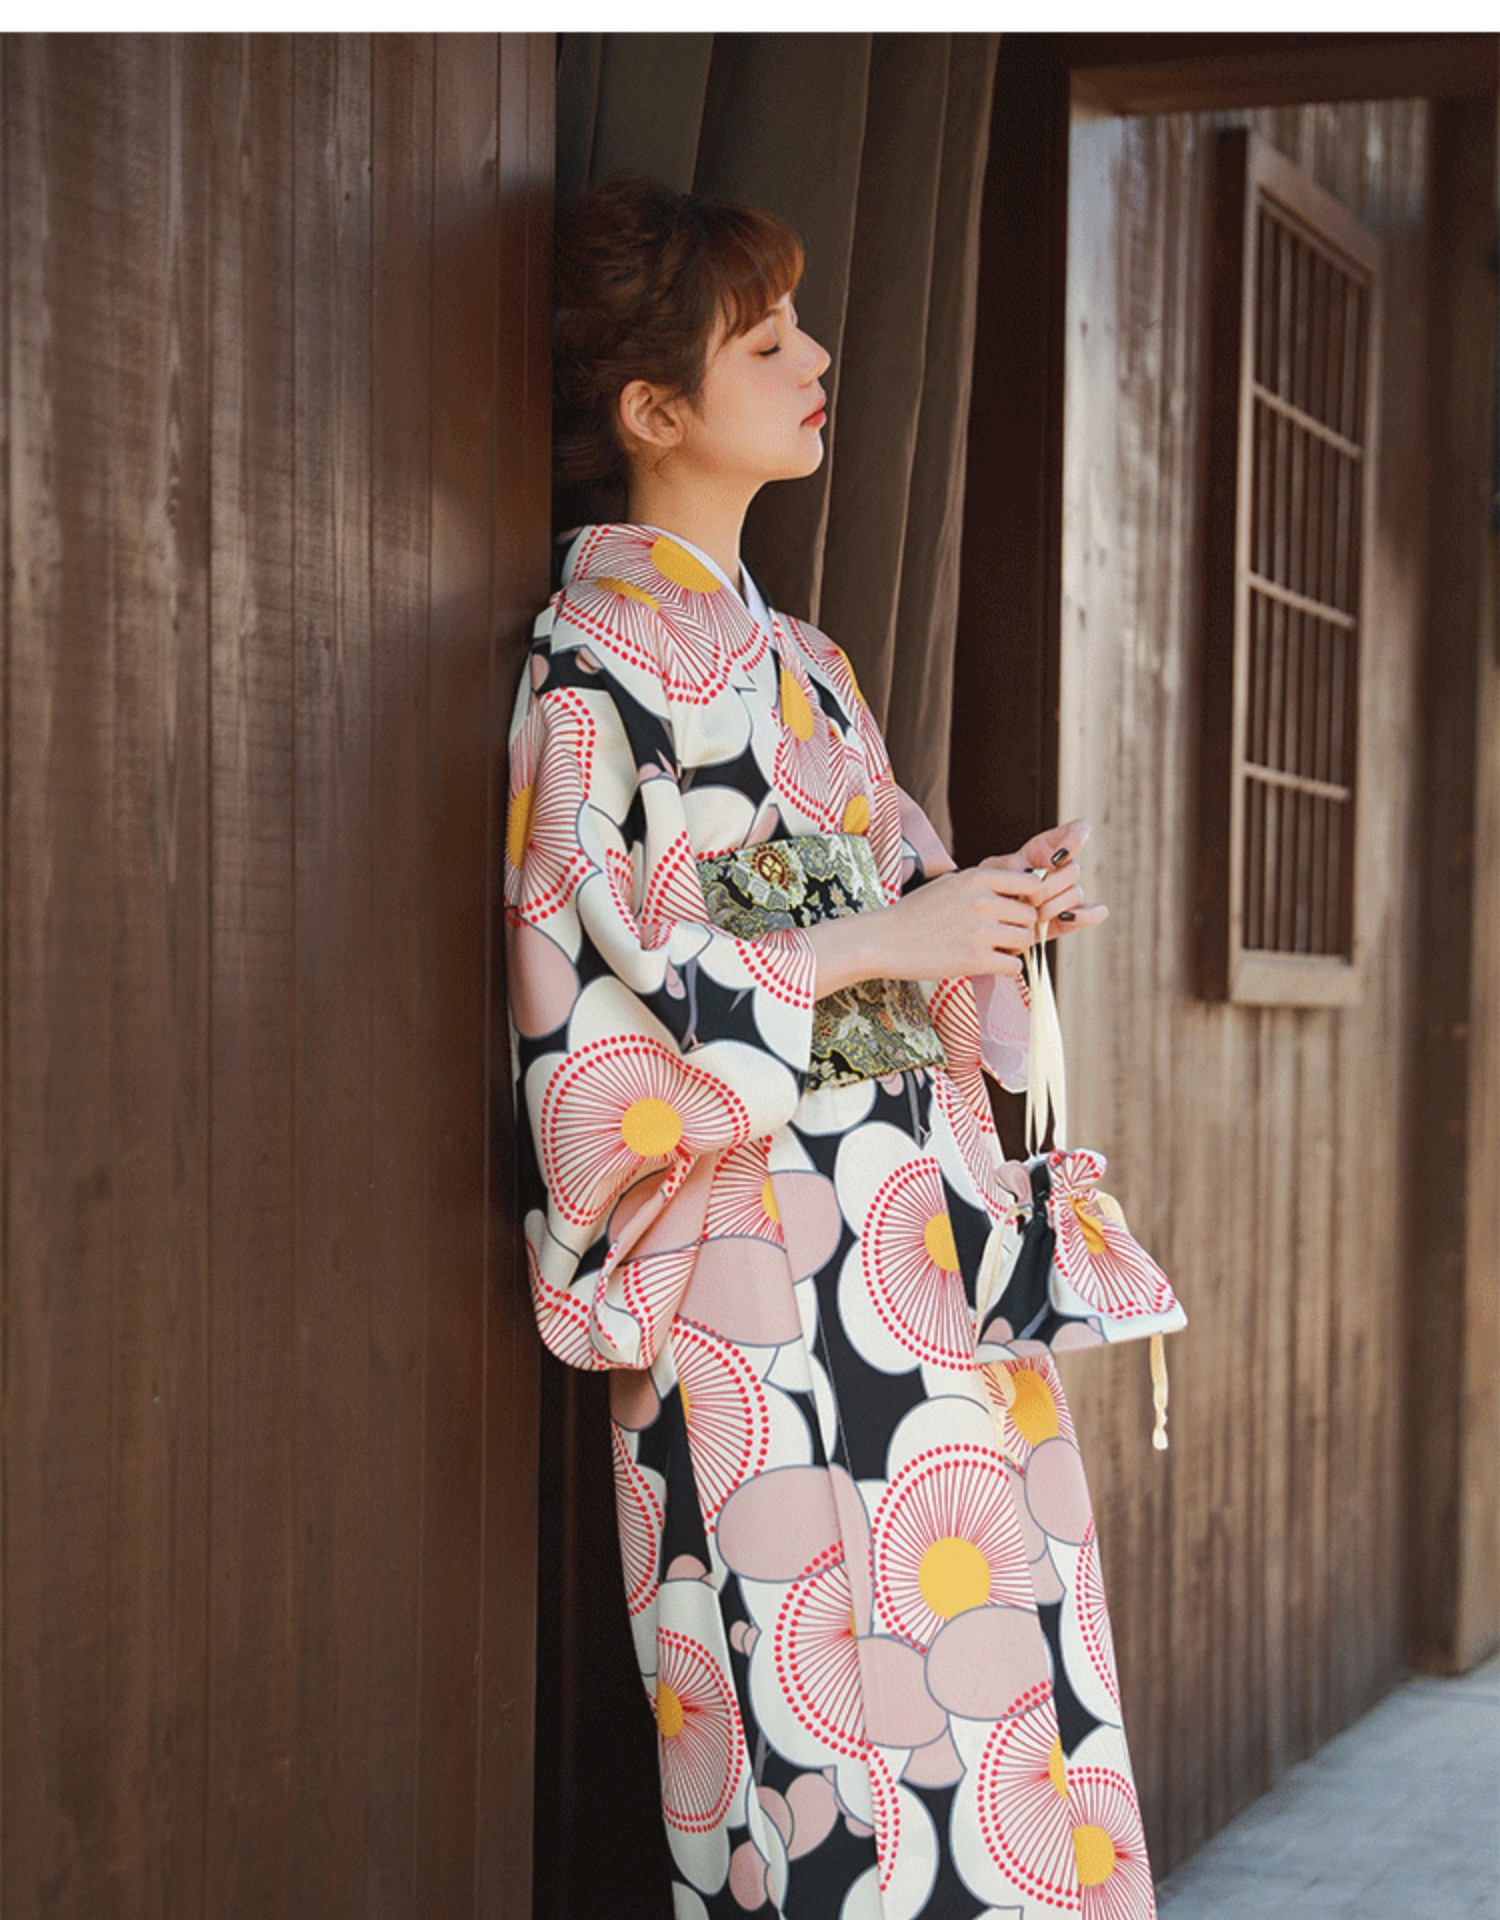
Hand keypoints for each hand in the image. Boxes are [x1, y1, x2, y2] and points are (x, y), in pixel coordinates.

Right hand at [806, 865, 1047, 996]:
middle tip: (1003, 936)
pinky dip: (1006, 969)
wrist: (884, 940)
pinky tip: (987, 965)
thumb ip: (983, 885)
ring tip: (993, 950)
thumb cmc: (914, 913)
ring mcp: (980, 930)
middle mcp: (982, 900)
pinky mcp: (975, 959)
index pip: (1030, 884)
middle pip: (1030, 915)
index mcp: (977, 877)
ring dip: (1015, 949)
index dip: (1029, 900)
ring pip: (1026, 941)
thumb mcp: (950, 884)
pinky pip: (1014, 967)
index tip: (1017, 910)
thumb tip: (1019, 891)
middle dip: (1021, 927)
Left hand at [979, 818, 1107, 940]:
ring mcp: (1067, 892)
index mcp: (1046, 848)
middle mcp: (1062, 868)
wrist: (989, 917)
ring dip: (1054, 905)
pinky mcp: (1070, 917)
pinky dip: (1087, 916)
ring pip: (1075, 893)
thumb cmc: (989, 888)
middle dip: (1050, 885)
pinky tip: (1070, 916)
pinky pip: (1090, 914)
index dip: (1076, 838)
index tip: (1057, 856)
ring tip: (1033, 915)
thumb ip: (1010, 866)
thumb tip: (1029, 872)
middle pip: (1073, 869)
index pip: (1077, 831)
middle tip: (1029, 899)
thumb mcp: (992, 871)